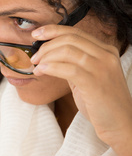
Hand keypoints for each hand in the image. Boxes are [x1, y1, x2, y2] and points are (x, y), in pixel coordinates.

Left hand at [31, 25, 131, 155]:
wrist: (120, 125)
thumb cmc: (101, 102)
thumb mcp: (88, 76)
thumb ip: (73, 63)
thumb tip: (47, 54)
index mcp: (106, 50)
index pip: (75, 32)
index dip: (52, 30)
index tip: (36, 35)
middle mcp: (106, 55)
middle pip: (69, 39)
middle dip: (46, 46)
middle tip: (34, 58)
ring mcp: (102, 68)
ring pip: (67, 51)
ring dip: (46, 57)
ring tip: (37, 67)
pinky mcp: (95, 83)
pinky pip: (68, 69)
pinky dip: (51, 67)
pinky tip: (42, 71)